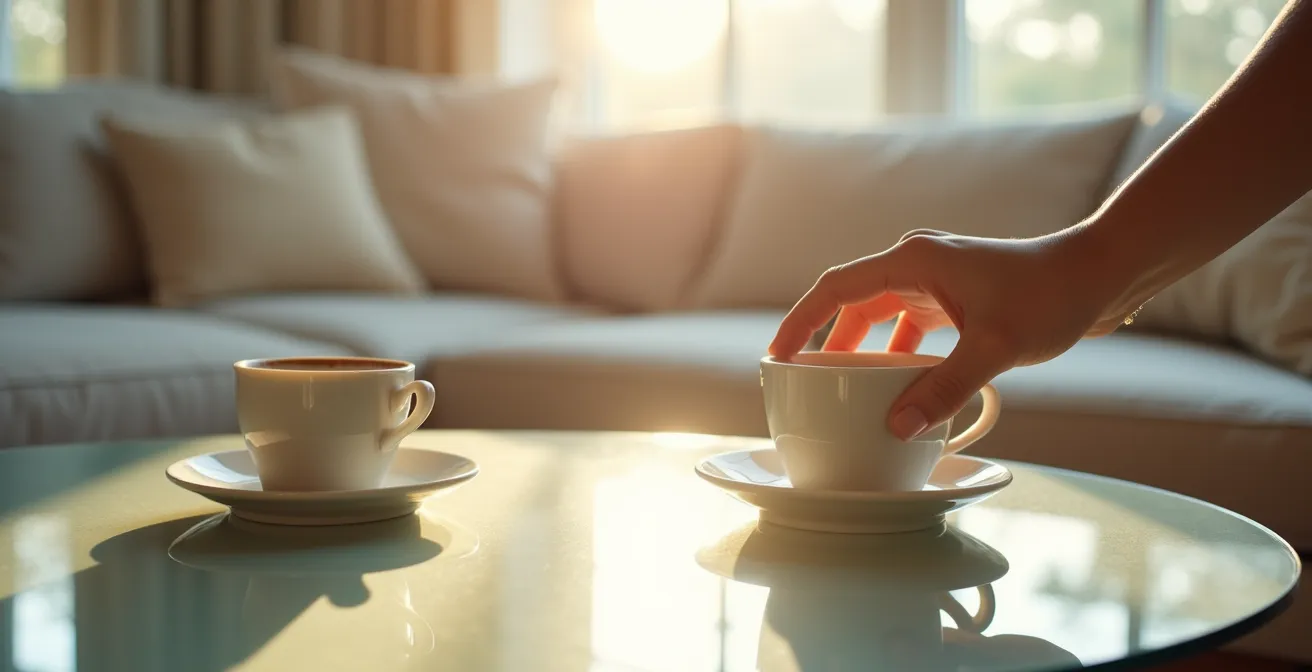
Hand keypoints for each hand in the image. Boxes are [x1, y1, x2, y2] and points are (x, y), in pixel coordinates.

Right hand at [768, 229, 1141, 440]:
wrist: (1100, 274)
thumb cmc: (1051, 295)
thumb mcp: (996, 346)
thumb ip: (946, 387)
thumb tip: (897, 426)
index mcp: (913, 262)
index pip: (835, 289)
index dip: (800, 323)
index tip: (776, 356)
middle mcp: (917, 265)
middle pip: (851, 303)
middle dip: (824, 342)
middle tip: (799, 380)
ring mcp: (935, 281)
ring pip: (878, 316)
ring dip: (859, 351)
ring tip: (841, 389)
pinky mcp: (954, 298)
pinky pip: (907, 327)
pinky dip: (896, 356)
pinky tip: (899, 387)